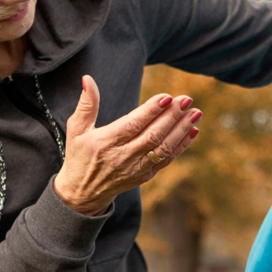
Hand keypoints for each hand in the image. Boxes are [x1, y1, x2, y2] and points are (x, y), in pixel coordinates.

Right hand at [54, 75, 201, 215]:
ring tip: (195, 113)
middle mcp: (123, 156)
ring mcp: (136, 168)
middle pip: (152, 136)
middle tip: (187, 99)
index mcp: (106, 142)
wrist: (83, 193)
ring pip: (163, 148)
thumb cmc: (80, 156)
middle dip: (172, 117)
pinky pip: (167, 159)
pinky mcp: (146, 175)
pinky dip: (182, 145)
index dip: (151, 111)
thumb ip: (86, 105)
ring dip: (182, 130)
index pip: (132, 125)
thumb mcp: (76, 130)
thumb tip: (88, 79)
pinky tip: (194, 130)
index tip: (167, 97)